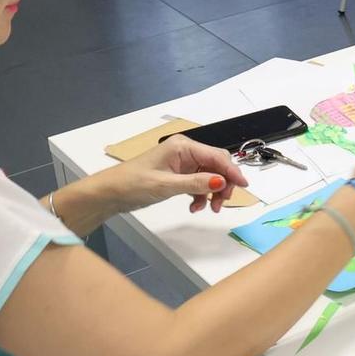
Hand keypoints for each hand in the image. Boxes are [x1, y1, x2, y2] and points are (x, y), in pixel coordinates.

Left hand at [88, 135, 249, 216]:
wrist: (110, 193)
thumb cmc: (133, 183)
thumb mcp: (166, 185)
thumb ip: (196, 183)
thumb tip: (222, 182)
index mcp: (183, 146)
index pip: (216, 157)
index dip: (232, 171)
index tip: (244, 186)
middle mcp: (185, 151)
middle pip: (216, 165)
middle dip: (223, 184)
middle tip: (221, 203)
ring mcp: (182, 163)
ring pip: (209, 176)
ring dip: (212, 192)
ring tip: (208, 208)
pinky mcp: (178, 174)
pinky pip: (198, 183)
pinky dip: (200, 195)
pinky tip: (195, 206)